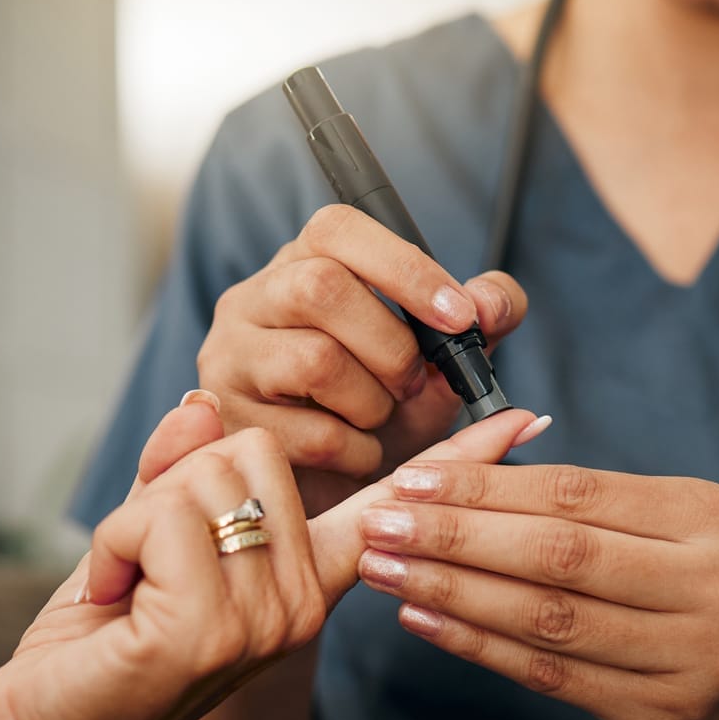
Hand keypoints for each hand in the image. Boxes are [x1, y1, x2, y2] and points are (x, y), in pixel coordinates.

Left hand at [0, 399, 554, 719]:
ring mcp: (265, 623)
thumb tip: (203, 404)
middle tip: (144, 570)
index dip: (454, 460)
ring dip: (134, 523)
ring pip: (202, 477)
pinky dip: (112, 547)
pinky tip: (112, 604)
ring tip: (128, 592)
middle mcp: (303, 605)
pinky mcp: (209, 632)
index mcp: (305, 582)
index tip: (523, 420)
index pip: (387, 510)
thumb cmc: (93, 644)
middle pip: (250, 450)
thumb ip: (183, 468)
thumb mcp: (144, 538)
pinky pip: (160, 516)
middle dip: (171, 490)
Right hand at [196, 204, 527, 513]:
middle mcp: (252, 300)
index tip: (459, 315)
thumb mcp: (442, 357)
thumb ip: (484, 317)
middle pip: (319, 287)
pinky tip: (359, 454)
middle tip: (416, 383)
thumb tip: (490, 303)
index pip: (337, 229)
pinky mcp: (228, 423)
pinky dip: (357, 451)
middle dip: (391, 345)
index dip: (404, 268)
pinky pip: (308, 434)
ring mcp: (229, 359)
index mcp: (304, 263)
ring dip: (373, 402)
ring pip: (313, 361)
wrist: (340, 489)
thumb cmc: (386, 406)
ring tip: (380, 420)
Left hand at [353, 462, 718, 719]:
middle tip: (382, 525)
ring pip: (549, 617)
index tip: (410, 480)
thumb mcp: (652, 526)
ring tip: (387, 571)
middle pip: (561, 553)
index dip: (487, 486)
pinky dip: (477, 645)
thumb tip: (464, 452)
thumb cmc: (669, 589)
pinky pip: (550, 674)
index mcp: (713, 515)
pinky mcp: (667, 715)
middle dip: (457, 537)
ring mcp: (700, 655)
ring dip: (453, 592)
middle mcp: (718, 583)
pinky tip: (423, 621)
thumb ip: (572, 498)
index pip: (578, 493)